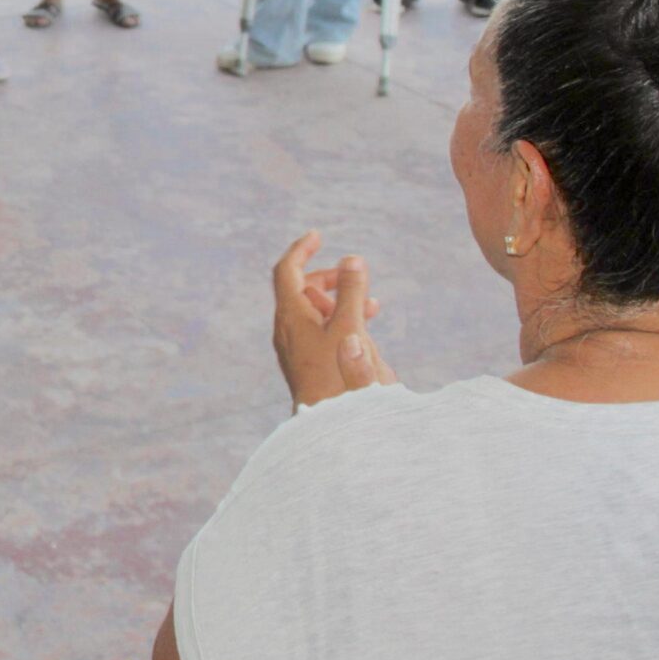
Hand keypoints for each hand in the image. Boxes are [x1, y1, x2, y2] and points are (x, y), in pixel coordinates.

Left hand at [270, 232, 394, 408]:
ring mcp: (293, 347)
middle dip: (328, 278)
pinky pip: (317, 331)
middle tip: (353, 275)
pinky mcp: (304, 362)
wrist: (325, 424)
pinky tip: (363, 330)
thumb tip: (352, 258)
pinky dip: (338, 320)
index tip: (317, 235)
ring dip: (339, 301)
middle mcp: (286, 329)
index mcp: (291, 315)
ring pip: (312, 312)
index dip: (301, 249)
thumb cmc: (336, 375)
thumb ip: (352, 291)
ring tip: (372, 305)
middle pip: (300, 289)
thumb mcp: (349, 327)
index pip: (287, 269)